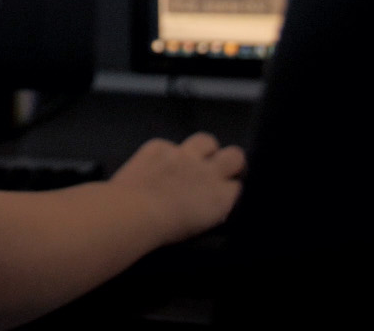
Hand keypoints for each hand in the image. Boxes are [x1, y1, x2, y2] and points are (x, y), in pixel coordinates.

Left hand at [107, 132, 245, 245]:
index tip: (226, 194)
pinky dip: (166, 154)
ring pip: (206, 140)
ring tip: (192, 161)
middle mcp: (207, 171)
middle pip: (236, 156)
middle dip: (230, 162)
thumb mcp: (198, 229)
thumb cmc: (164, 233)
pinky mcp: (159, 146)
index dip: (233, 189)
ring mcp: (183, 154)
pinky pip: (169, 145)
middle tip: (219, 171)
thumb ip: (212, 212)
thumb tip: (214, 206)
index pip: (240, 186)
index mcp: (221, 197)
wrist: (132, 214)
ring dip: (203, 150)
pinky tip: (156, 165)